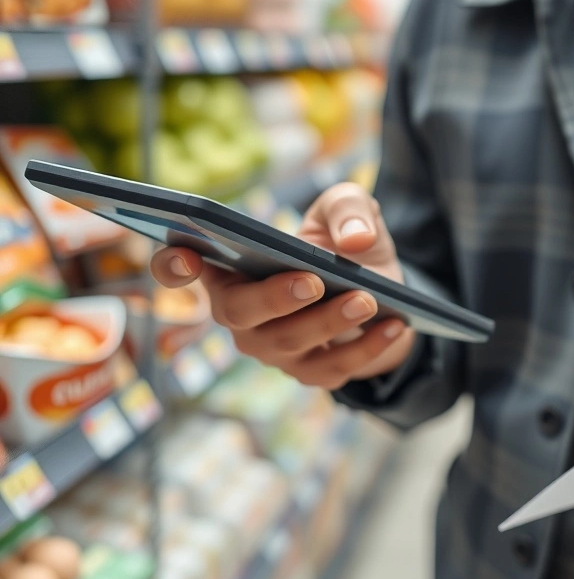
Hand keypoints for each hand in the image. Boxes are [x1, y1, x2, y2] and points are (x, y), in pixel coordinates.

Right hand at [150, 183, 415, 388]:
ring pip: (288, 344)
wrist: (383, 289)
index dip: (172, 264)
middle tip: (314, 281)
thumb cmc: (344, 244)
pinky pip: (332, 368)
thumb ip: (349, 206)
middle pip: (237, 313)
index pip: (178, 266)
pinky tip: (396, 326)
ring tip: (367, 300)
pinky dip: (367, 348)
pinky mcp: (309, 371)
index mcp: (230, 264)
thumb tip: (354, 240)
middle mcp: (239, 311)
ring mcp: (270, 347)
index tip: (186, 254)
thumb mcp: (349, 210)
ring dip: (329, 323)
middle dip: (274, 297)